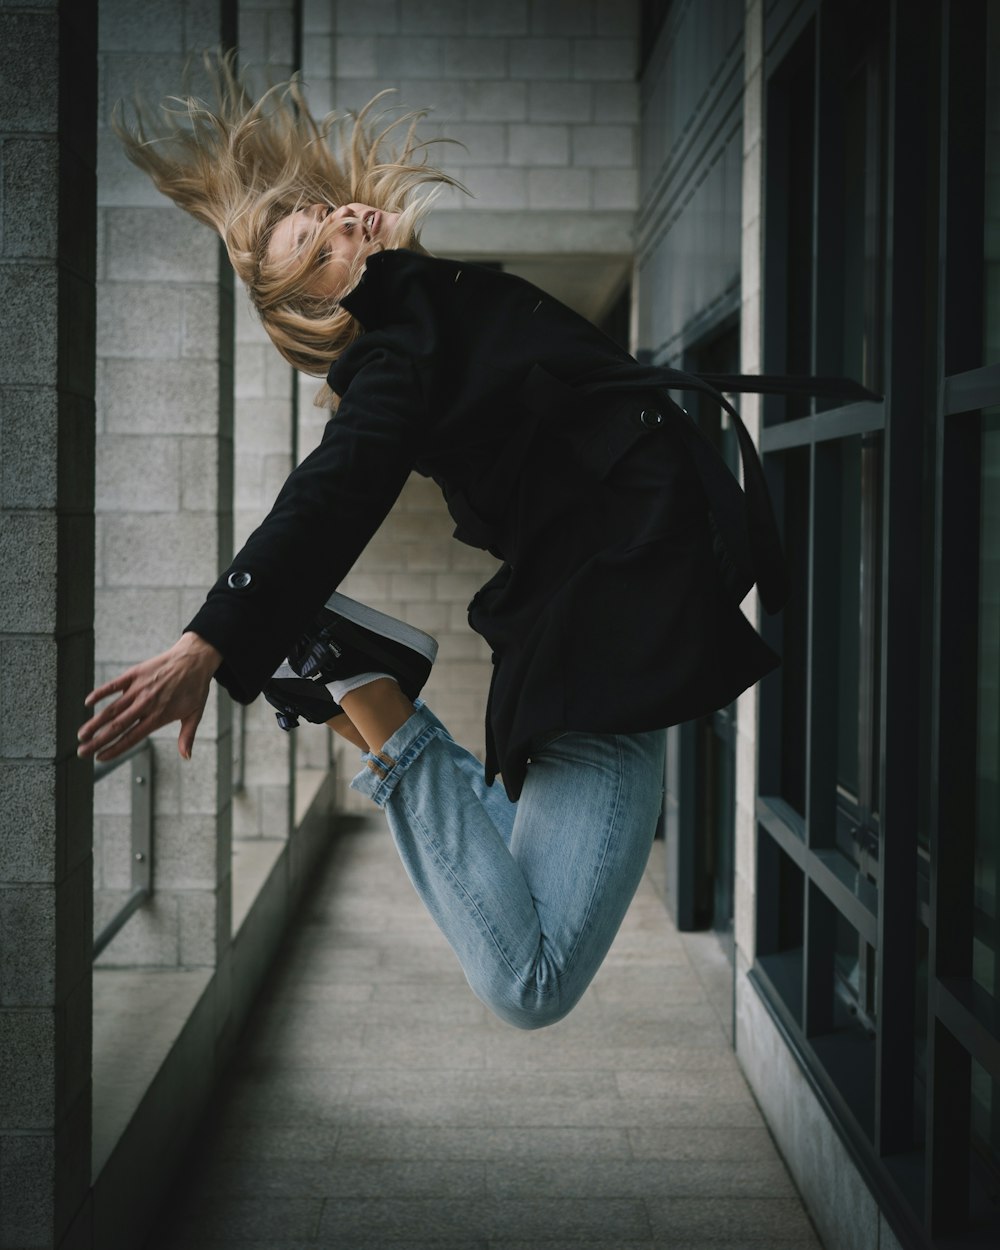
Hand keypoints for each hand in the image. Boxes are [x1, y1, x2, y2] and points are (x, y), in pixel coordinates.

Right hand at [77, 633, 221, 762]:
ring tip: (81, 735)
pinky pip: (113, 685)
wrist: (195, 658)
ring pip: (112, 709)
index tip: (100, 759)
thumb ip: (187, 736)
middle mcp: (145, 704)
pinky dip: (100, 693)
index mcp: (158, 716)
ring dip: (94, 722)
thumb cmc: (196, 687)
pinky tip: (87, 702)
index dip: (114, 750)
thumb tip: (186, 757)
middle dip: (97, 741)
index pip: (131, 737)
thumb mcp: (195, 714)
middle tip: (81, 752)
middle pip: (116, 727)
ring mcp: (138, 688)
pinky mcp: (134, 674)